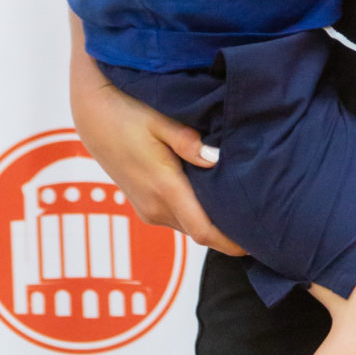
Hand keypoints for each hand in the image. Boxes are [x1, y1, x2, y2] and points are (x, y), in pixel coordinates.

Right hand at [68, 35, 242, 253]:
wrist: (92, 114)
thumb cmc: (128, 111)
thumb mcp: (161, 120)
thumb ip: (187, 142)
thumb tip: (214, 159)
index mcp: (164, 189)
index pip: (205, 231)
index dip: (233, 243)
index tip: (260, 243)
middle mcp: (155, 207)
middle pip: (201, 233)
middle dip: (229, 233)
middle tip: (263, 223)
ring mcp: (147, 209)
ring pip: (189, 227)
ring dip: (212, 223)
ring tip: (244, 210)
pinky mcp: (143, 205)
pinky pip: (177, 219)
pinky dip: (197, 215)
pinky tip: (215, 199)